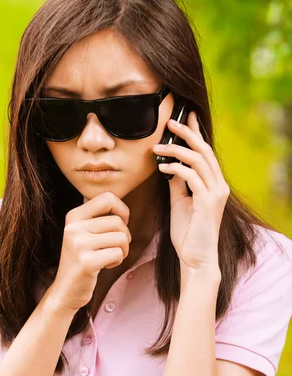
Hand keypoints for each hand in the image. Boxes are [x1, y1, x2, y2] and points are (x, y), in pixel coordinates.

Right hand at [49, 192, 130, 312]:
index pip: (107, 198)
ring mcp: (78, 244)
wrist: (66, 290)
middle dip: (124, 237)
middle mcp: (73, 227)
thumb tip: (117, 199)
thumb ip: (96, 216)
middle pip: (118, 222)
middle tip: (114, 248)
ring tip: (109, 257)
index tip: (120, 225)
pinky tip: (105, 266)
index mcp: (73, 216)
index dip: (122, 210)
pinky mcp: (86, 261)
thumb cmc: (82, 259)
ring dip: (122, 250)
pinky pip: (118, 253)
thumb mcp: (83, 233)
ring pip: (122, 238)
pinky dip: (117, 261)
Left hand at [153, 111, 229, 273]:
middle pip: (204, 150)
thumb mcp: (180, 202)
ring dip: (176, 150)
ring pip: (198, 159)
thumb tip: (170, 166)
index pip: (205, 152)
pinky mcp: (209, 202)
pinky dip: (175, 169)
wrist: (195, 258)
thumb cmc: (187, 233)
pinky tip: (162, 168)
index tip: (185, 116)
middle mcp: (218, 185)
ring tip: (158, 147)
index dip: (196, 133)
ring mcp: (216, 193)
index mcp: (213, 184)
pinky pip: (192, 177)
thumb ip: (178, 183)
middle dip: (187, 133)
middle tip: (170, 121)